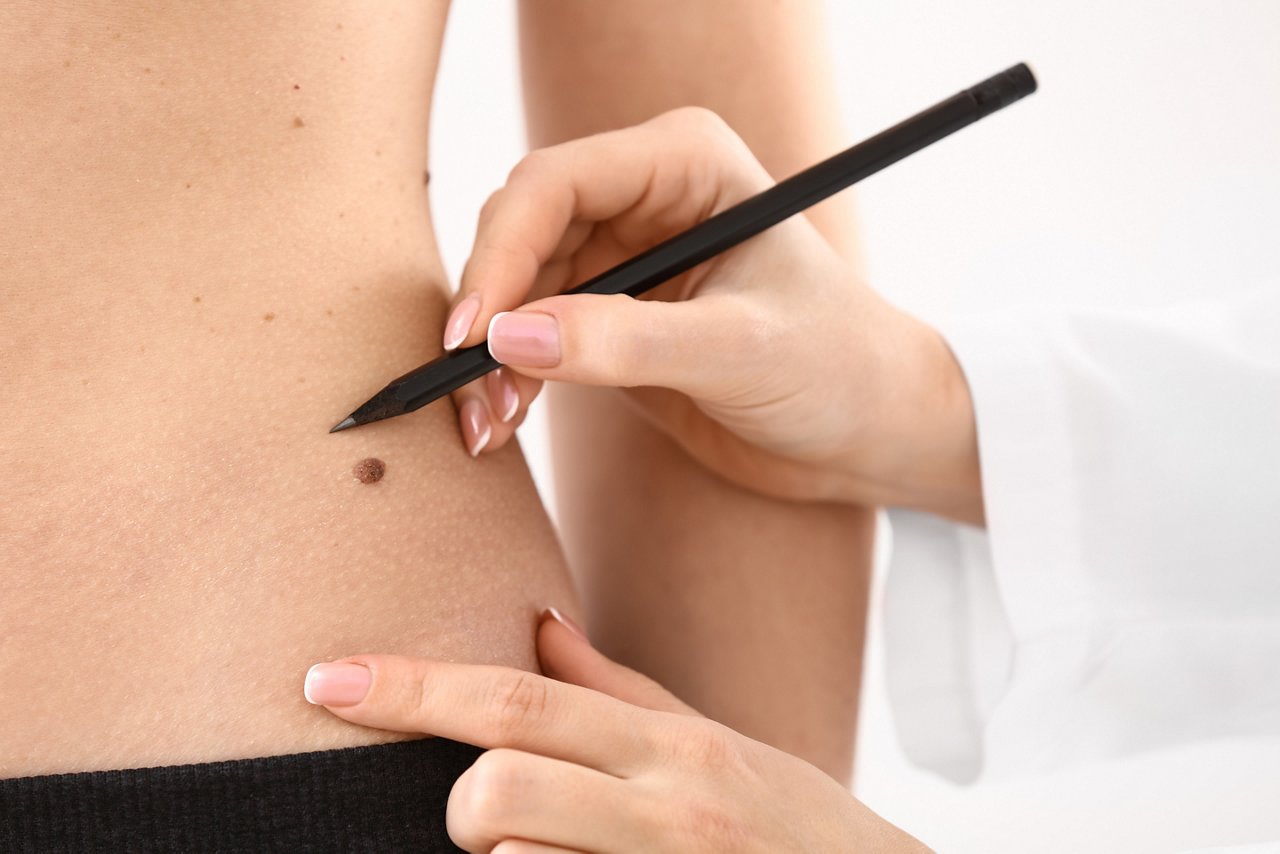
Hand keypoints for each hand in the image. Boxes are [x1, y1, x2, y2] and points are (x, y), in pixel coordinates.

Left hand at [304, 609, 928, 852]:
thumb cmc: (792, 825)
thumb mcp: (713, 743)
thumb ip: (616, 691)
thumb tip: (535, 626)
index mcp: (672, 745)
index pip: (518, 698)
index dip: (411, 687)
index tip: (325, 680)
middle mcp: (667, 809)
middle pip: (498, 790)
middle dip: (460, 807)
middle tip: (479, 819)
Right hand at [442, 108, 981, 520]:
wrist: (870, 429)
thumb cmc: (838, 366)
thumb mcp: (739, 350)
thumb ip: (625, 341)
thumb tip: (505, 339)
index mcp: (683, 164)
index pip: (555, 185)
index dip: (500, 253)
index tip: (473, 334)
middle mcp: (646, 200)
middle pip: (521, 235)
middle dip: (488, 313)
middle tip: (468, 392)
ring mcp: (625, 262)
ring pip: (517, 292)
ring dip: (491, 357)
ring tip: (486, 424)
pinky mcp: (613, 320)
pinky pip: (534, 337)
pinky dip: (510, 378)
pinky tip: (503, 422)